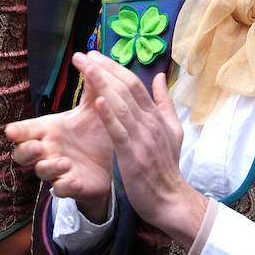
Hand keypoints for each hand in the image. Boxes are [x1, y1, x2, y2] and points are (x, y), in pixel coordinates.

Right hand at [7, 67, 114, 220]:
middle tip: (39, 145)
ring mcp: (57, 170)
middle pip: (22, 154)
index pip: (25, 130)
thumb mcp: (93, 107)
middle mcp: (48, 150)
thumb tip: (86, 55)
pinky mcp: (72, 186)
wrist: (111, 163)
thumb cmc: (94, 132)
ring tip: (65, 161)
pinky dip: (65, 186)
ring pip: (41, 172)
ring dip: (49, 167)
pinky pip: (61, 190)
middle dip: (26, 151)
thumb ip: (91, 84)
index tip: (11, 130)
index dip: (17, 132)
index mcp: (49, 130)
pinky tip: (72, 181)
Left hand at [81, 51, 206, 245]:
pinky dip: (108, 115)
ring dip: (102, 83)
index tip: (95, 55)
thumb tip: (159, 76)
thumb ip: (164, 103)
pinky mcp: (132, 154)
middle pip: (125, 88)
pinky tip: (97, 100)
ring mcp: (141, 137)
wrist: (171, 199)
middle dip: (103, 69)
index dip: (114, 67)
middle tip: (83, 55)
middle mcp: (149, 122)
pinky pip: (118, 131)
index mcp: (156, 115)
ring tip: (87, 67)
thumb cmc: (166, 166)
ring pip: (121, 104)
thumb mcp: (172, 130)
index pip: (134, 83)